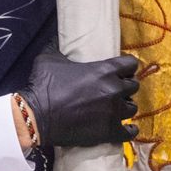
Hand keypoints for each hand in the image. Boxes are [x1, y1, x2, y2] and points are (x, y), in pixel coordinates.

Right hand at [19, 47, 139, 148]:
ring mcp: (114, 112)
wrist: (36, 115)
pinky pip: (130, 132)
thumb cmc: (43, 85)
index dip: (127, 67)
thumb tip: (58, 38)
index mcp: (104, 70)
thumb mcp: (50, 58)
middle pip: (133, 86)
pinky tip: (126, 128)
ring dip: (125, 106)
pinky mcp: (109, 132)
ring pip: (132, 108)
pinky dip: (129, 130)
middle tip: (115, 90)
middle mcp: (114, 89)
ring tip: (116, 108)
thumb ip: (61, 49)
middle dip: (126, 87)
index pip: (131, 64)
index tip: (122, 70)